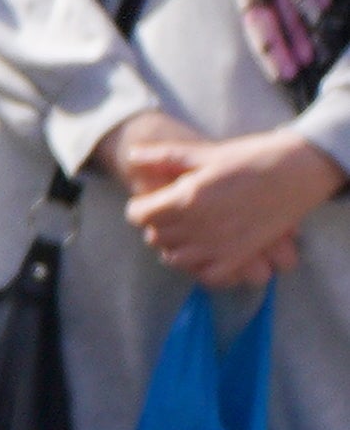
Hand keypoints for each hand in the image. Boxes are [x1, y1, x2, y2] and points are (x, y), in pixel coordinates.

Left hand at [120, 120, 343, 289]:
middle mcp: (197, 226)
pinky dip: (202, 267)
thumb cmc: (251, 158)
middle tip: (172, 214)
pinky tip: (207, 252)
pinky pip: (207, 275)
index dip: (141, 208)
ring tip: (189, 231)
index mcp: (185, 198)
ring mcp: (218, 245)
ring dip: (176, 246)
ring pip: (175, 258)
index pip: (139, 215)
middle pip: (155, 236)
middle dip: (158, 225)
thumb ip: (165, 158)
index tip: (150, 203)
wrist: (298, 170)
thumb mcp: (205, 154)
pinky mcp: (239, 257)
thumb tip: (131, 156)